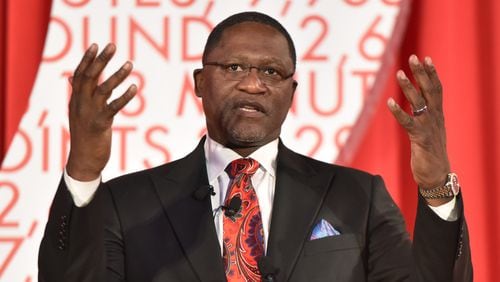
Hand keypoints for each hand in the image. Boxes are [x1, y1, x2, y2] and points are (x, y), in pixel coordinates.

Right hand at [66, 43, 136, 180]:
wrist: (83, 162)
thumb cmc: (84, 136)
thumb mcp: (78, 113)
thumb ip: (78, 94)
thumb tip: (72, 78)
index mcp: (75, 100)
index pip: (79, 74)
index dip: (87, 60)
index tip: (96, 45)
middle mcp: (80, 104)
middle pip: (89, 77)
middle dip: (101, 60)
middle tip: (112, 45)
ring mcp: (89, 113)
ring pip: (103, 89)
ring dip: (117, 75)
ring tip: (130, 64)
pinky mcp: (100, 124)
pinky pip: (113, 107)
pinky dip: (124, 96)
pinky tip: (135, 87)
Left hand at [387, 55, 450, 205]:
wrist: (436, 175)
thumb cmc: (431, 153)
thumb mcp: (430, 130)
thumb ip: (424, 116)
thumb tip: (416, 103)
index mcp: (437, 114)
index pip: (436, 89)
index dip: (431, 73)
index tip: (426, 58)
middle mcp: (434, 117)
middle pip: (429, 90)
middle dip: (421, 73)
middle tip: (414, 57)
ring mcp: (428, 126)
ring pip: (419, 102)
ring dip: (408, 87)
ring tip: (399, 73)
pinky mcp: (419, 137)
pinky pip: (408, 122)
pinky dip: (398, 111)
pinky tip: (389, 102)